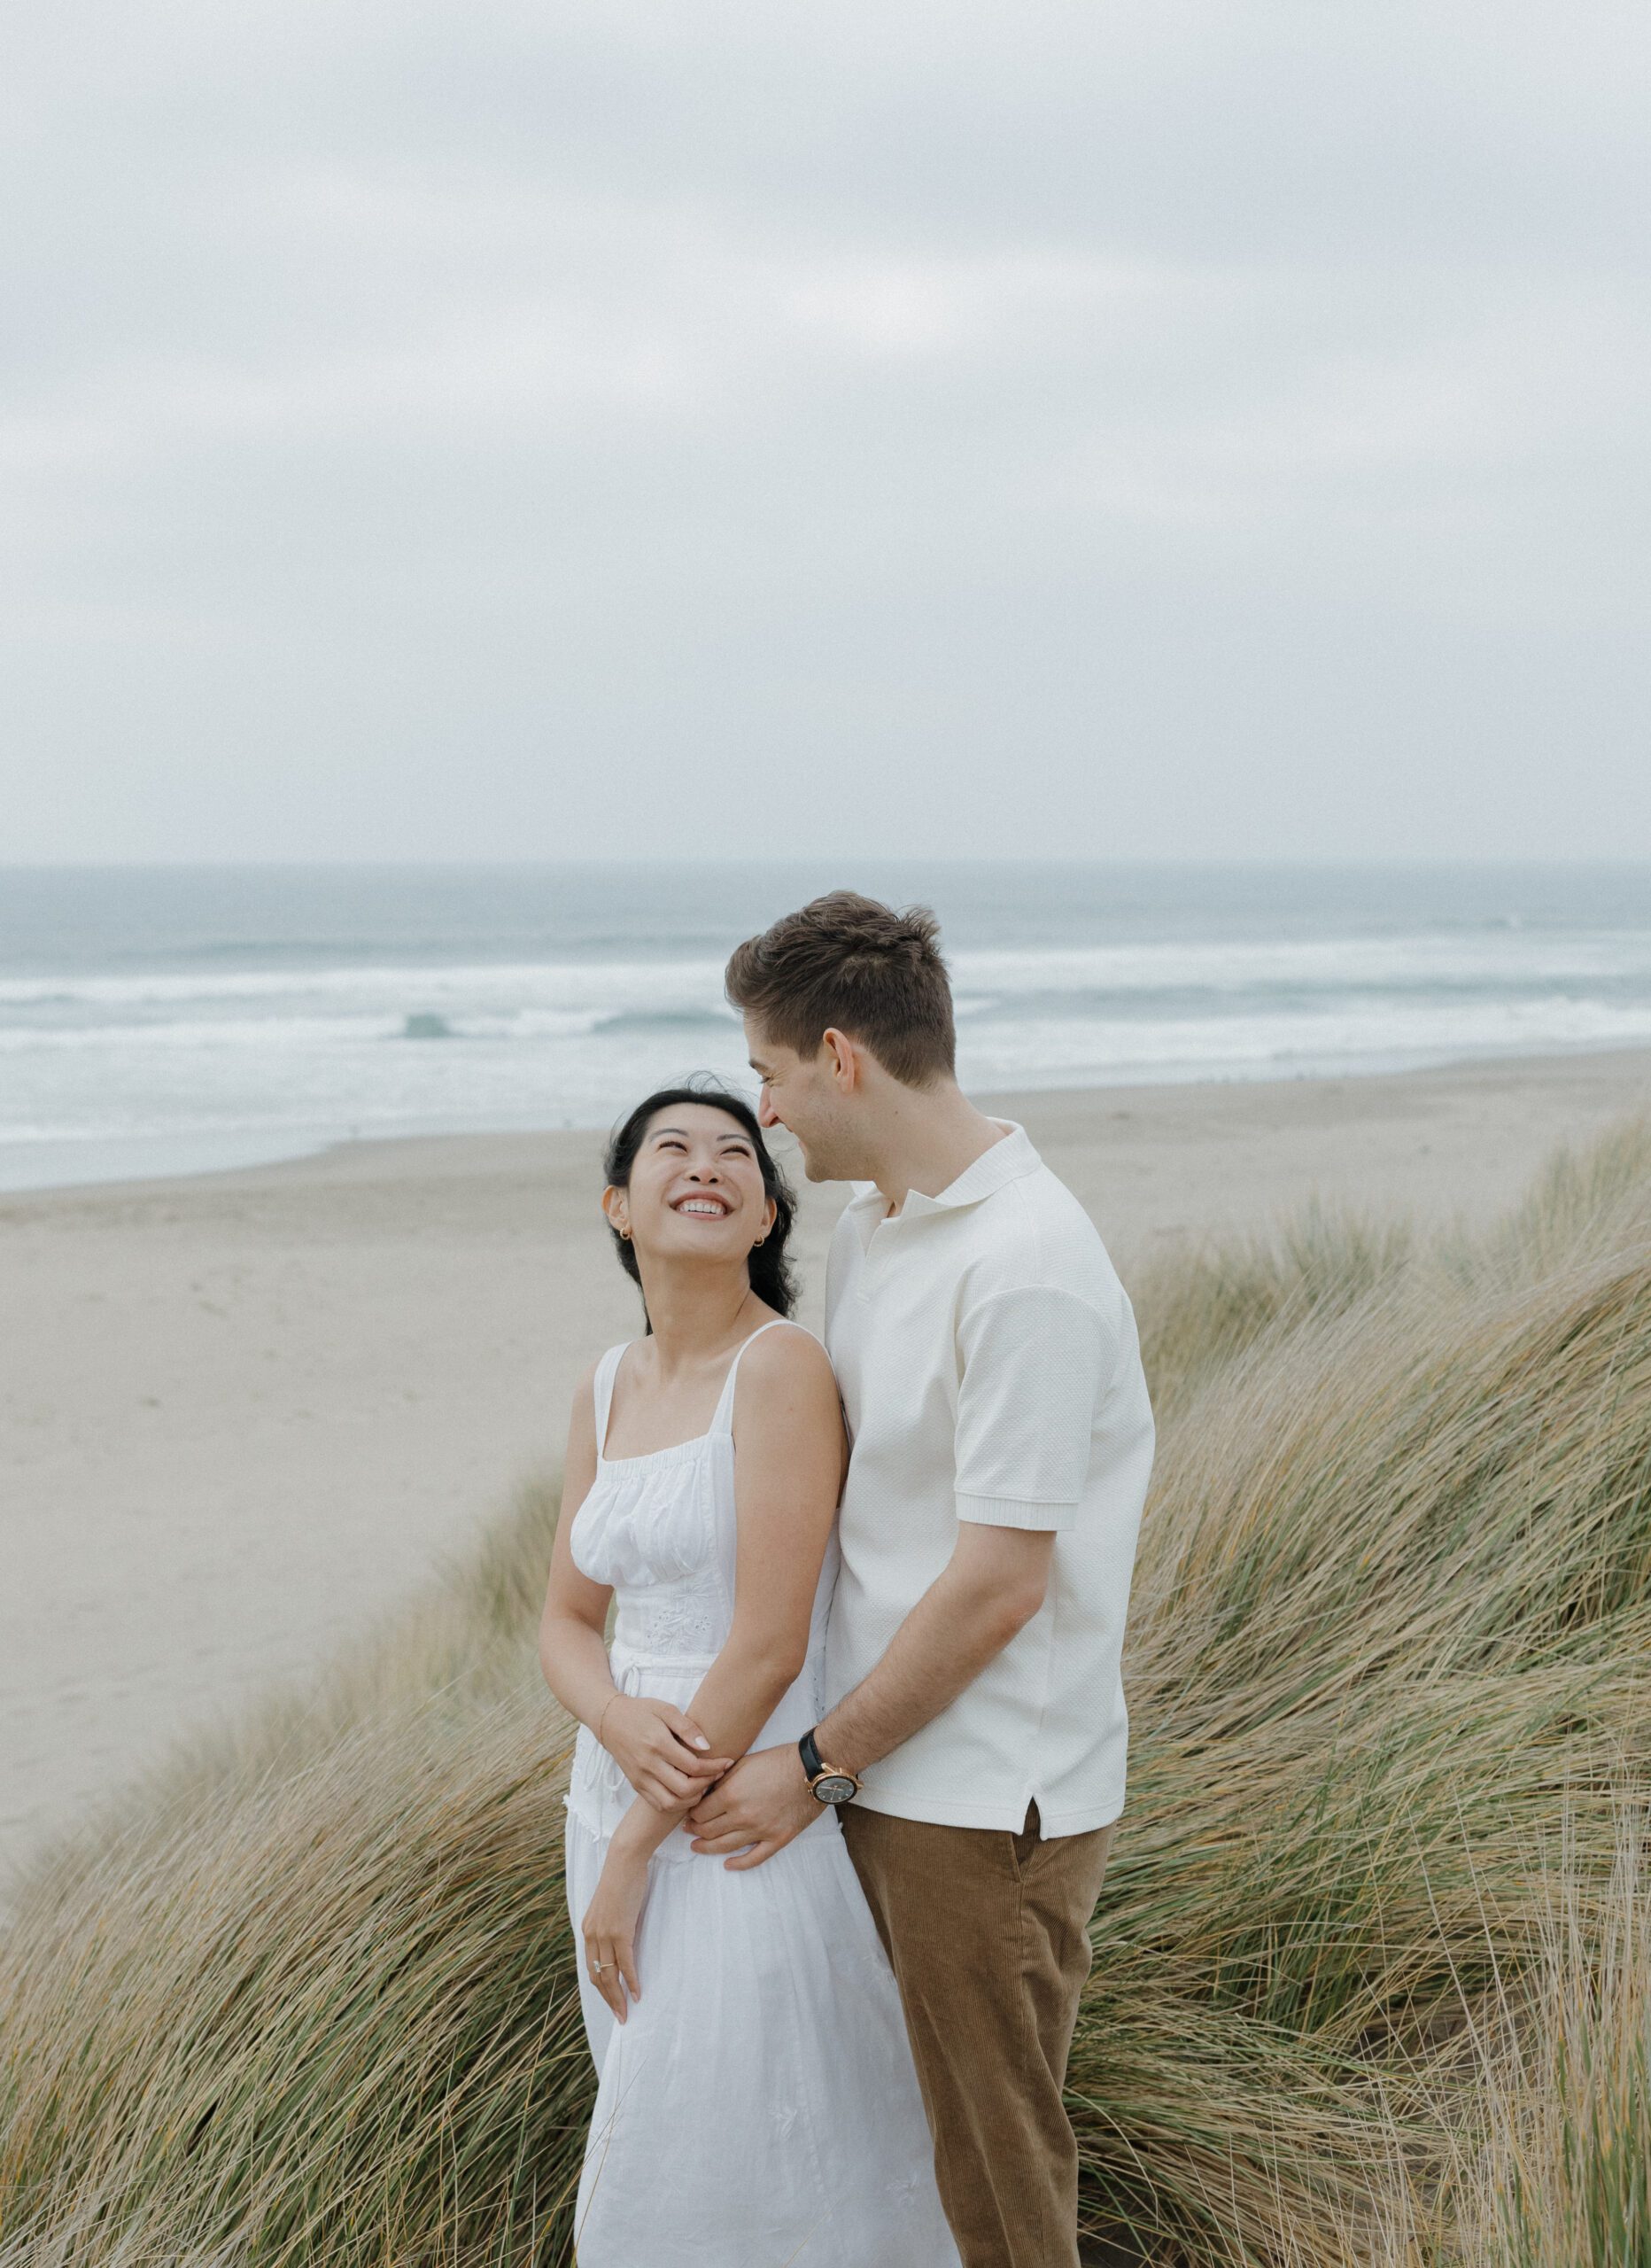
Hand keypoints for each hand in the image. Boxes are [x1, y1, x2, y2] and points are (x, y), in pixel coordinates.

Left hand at [582, 1840, 649, 2022]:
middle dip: (609, 2000)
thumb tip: (620, 1944)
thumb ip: (611, 1926)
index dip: (602, 1989)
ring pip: (609, 1975)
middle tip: (620, 2016)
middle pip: (598, 1977)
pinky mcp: (620, 1931)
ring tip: (626, 2013)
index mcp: (588, 1931)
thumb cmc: (621, 1880)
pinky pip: (626, 1964)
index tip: (612, 2002)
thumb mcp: (610, 1907)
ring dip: (618, 1997)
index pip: (592, 1969)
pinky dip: (632, 1981)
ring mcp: (605, 1934)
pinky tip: (637, 1994)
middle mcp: (592, 1936)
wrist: (624, 1861)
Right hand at [599, 1693, 731, 1811]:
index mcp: (658, 1744)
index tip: (727, 1762)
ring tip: (703, 1784)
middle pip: (684, 1789)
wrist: (610, 1721)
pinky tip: (687, 1791)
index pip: (693, 1766)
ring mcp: (641, 1778)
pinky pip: (659, 1804)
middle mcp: (648, 1765)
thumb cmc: (641, 1712)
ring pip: (672, 1803)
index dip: (714, 1767)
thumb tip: (707, 1746)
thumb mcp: (666, 1709)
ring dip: (692, 1798)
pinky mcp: (636, 1786)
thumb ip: (687, 1727)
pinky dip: (677, 1803)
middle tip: (717, 1774)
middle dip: (707, 1784)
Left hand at [687, 1744, 819, 1870]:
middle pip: (708, 1831)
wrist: (811, 1769)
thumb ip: (722, 1780)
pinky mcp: (777, 1839)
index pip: (700, 1813)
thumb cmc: (778, 1760)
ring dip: (707, 1848)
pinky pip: (754, 1858)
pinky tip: (728, 1865)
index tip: (689, 1813)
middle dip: (695, 1831)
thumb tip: (706, 1792)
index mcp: (731, 1795)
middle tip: (689, 1830)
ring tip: (697, 1847)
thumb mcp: (743, 1762)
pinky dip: (739, 1864)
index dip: (691, 1814)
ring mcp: (760, 1830)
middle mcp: (742, 1816)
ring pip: (725, 1847)